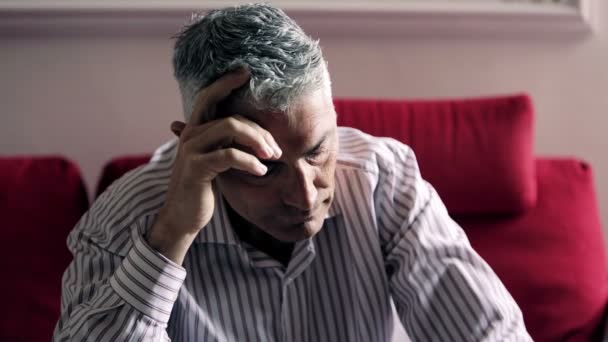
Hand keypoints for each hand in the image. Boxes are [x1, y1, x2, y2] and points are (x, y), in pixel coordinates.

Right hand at [146, 69, 281, 263]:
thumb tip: (252, 131)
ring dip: (259, 142)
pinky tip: (261, 171)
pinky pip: (229, 156)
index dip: (227, 82)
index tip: (247, 72)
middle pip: (231, 116)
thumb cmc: (203, 187)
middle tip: (277, 150)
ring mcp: (191, 149)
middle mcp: (191, 133)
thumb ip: (226, 142)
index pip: (210, 96)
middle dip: (260, 131)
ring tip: (274, 158)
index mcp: (195, 129)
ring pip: (231, 129)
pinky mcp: (196, 167)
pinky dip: (250, 162)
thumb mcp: (215, 160)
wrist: (183, 216)